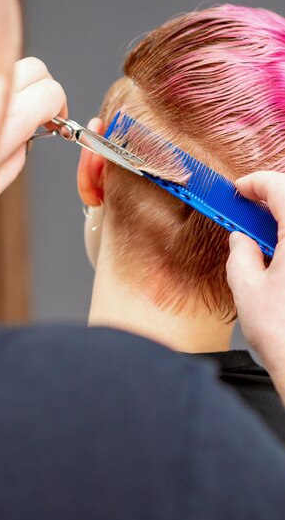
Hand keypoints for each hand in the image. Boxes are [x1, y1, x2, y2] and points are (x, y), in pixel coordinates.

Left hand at [0, 57, 67, 196]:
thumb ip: (17, 154)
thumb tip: (29, 132)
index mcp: (2, 123)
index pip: (50, 93)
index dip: (59, 107)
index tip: (57, 120)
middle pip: (35, 67)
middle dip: (44, 87)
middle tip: (39, 111)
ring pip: (7, 63)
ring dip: (16, 83)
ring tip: (9, 109)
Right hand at [227, 171, 284, 401]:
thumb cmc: (283, 336)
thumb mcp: (246, 288)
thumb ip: (240, 253)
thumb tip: (241, 239)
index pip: (280, 188)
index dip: (255, 183)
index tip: (239, 190)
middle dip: (272, 197)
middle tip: (248, 208)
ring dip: (284, 219)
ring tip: (263, 233)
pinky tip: (280, 254)